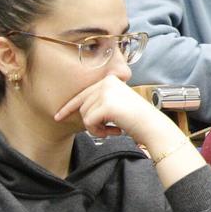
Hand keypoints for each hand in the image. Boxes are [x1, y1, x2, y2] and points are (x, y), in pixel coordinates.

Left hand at [52, 75, 176, 148]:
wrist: (152, 125)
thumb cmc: (137, 118)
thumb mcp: (117, 103)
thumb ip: (100, 100)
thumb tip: (78, 108)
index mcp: (109, 80)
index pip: (83, 94)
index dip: (69, 107)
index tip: (58, 116)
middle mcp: (106, 83)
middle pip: (83, 106)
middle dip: (91, 122)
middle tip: (107, 130)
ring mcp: (106, 92)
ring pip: (85, 114)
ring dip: (96, 128)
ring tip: (111, 130)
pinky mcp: (106, 105)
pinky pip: (89, 122)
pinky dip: (98, 131)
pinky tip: (113, 131)